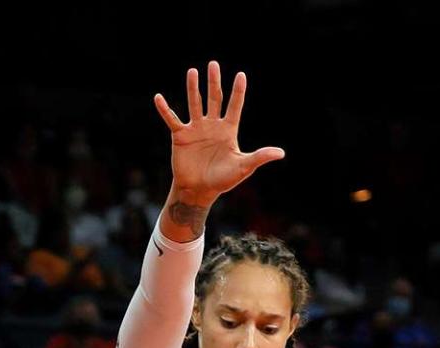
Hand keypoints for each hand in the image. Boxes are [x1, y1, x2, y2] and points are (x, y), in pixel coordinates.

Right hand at [154, 61, 283, 207]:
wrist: (199, 191)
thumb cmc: (222, 180)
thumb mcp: (243, 168)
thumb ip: (260, 157)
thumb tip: (281, 153)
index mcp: (228, 130)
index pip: (234, 106)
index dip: (238, 92)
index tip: (241, 75)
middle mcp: (212, 125)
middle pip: (214, 98)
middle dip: (214, 81)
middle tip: (213, 64)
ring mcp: (196, 129)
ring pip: (195, 103)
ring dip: (193, 88)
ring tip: (192, 71)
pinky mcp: (180, 136)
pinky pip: (172, 119)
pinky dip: (165, 109)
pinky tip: (158, 98)